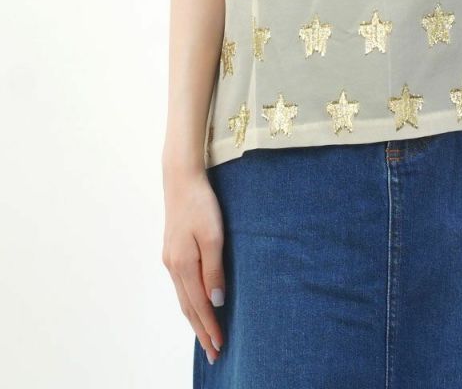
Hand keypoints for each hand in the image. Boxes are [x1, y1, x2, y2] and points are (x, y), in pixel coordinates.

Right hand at [162, 167, 225, 363]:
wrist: (181, 180)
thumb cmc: (201, 204)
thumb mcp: (213, 235)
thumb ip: (214, 269)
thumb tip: (216, 301)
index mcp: (183, 265)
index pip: (199, 306)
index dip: (210, 327)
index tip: (220, 346)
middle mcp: (173, 266)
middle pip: (188, 307)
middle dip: (201, 331)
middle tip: (214, 353)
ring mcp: (170, 259)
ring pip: (183, 298)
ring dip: (195, 319)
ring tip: (205, 337)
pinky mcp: (172, 252)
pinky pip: (181, 286)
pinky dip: (189, 302)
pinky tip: (196, 305)